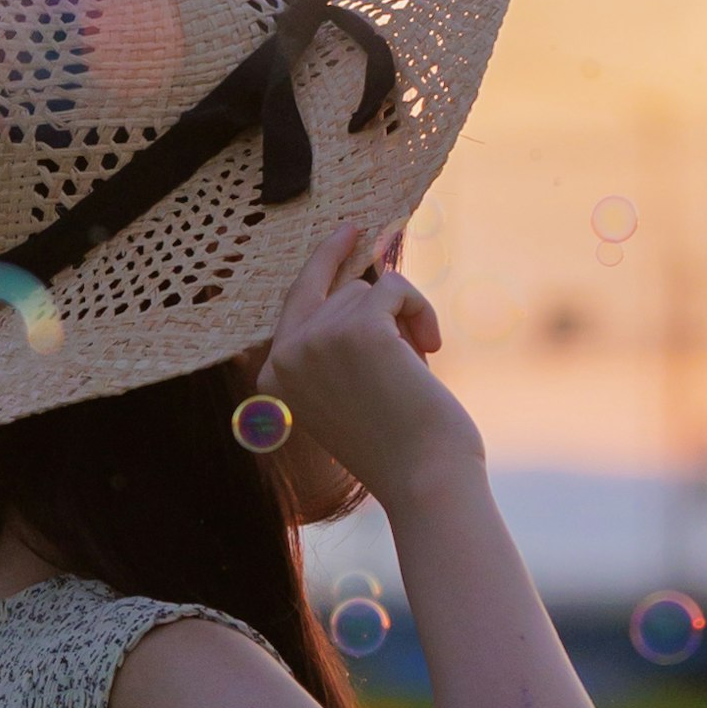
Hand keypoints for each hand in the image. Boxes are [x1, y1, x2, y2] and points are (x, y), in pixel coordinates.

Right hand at [246, 224, 471, 525]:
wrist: (424, 479)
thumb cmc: (399, 443)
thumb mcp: (350, 390)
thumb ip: (340, 343)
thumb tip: (369, 275)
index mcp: (275, 377)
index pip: (296, 299)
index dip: (325, 260)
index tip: (350, 229)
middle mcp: (286, 356)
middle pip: (341, 293)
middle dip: (385, 315)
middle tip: (416, 354)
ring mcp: (316, 340)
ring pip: (370, 291)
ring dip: (405, 322)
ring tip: (416, 371)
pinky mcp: (356, 328)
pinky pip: (395, 288)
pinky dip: (421, 312)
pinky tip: (431, 350)